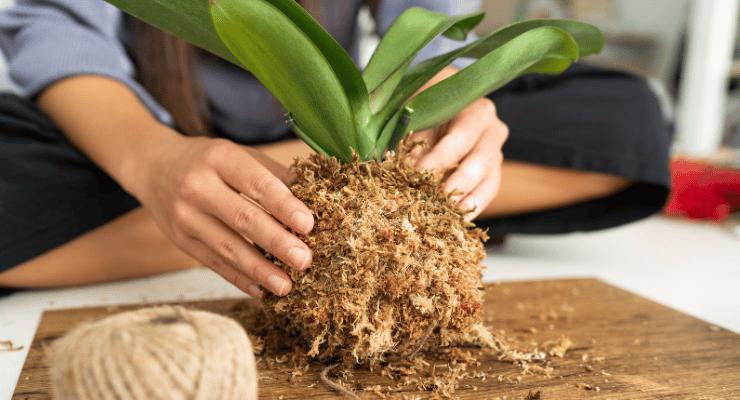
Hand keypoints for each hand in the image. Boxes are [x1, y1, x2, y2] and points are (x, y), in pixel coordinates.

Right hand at [134, 134, 313, 296]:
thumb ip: (275, 175)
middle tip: (305, 260)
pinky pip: (213, 263)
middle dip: (277, 242)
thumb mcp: (238, 154)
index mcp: (220, 158)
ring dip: (260, 270)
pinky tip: (261, 290)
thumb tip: (318, 198)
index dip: (284, 205)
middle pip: (243, 218)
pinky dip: (239, 279)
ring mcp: (184, 216)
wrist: (153, 166)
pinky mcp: (180, 240)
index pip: (257, 184)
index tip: (308, 225)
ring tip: (287, 286)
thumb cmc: (210, 160)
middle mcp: (197, 186)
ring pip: (227, 247)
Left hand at [411, 97, 507, 219]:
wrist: (439, 118)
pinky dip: (472, 208)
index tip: (418, 173)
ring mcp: (496, 154)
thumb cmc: (426, 115)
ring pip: (488, 181)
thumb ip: (412, 141)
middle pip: (478, 161)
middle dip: (456, 183)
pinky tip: (456, 219)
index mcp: (476, 110)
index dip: (440, 157)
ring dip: (466, 200)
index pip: (460, 137)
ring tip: (447, 214)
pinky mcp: (493, 174)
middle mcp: (492, 130)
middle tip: (435, 199)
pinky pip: (488, 193)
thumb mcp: (418, 120)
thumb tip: (403, 168)